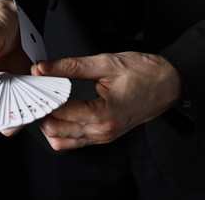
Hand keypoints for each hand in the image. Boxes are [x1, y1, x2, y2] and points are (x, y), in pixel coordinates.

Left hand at [29, 52, 182, 150]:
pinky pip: (73, 141)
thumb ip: (70, 67)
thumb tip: (43, 68)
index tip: (36, 80)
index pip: (60, 111)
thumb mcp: (105, 63)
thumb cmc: (144, 74)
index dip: (44, 95)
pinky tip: (58, 112)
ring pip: (61, 141)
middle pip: (56, 131)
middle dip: (42, 111)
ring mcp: (102, 136)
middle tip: (37, 92)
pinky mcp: (102, 136)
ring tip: (46, 102)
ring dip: (49, 123)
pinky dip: (60, 130)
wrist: (168, 84)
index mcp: (103, 114)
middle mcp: (102, 131)